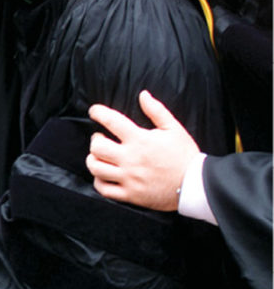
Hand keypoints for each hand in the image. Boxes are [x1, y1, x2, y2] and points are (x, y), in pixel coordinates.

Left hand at [86, 90, 201, 210]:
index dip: (98, 112)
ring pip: (96, 168)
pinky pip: (104, 189)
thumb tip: (143, 94)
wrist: (195, 185)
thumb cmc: (185, 155)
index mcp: (140, 140)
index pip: (111, 121)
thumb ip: (156, 110)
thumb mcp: (174, 128)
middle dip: (95, 139)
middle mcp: (130, 159)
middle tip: (100, 138)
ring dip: (93, 159)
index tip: (94, 111)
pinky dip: (98, 181)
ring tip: (99, 156)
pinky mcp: (130, 194)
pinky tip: (103, 175)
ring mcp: (128, 178)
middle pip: (96, 147)